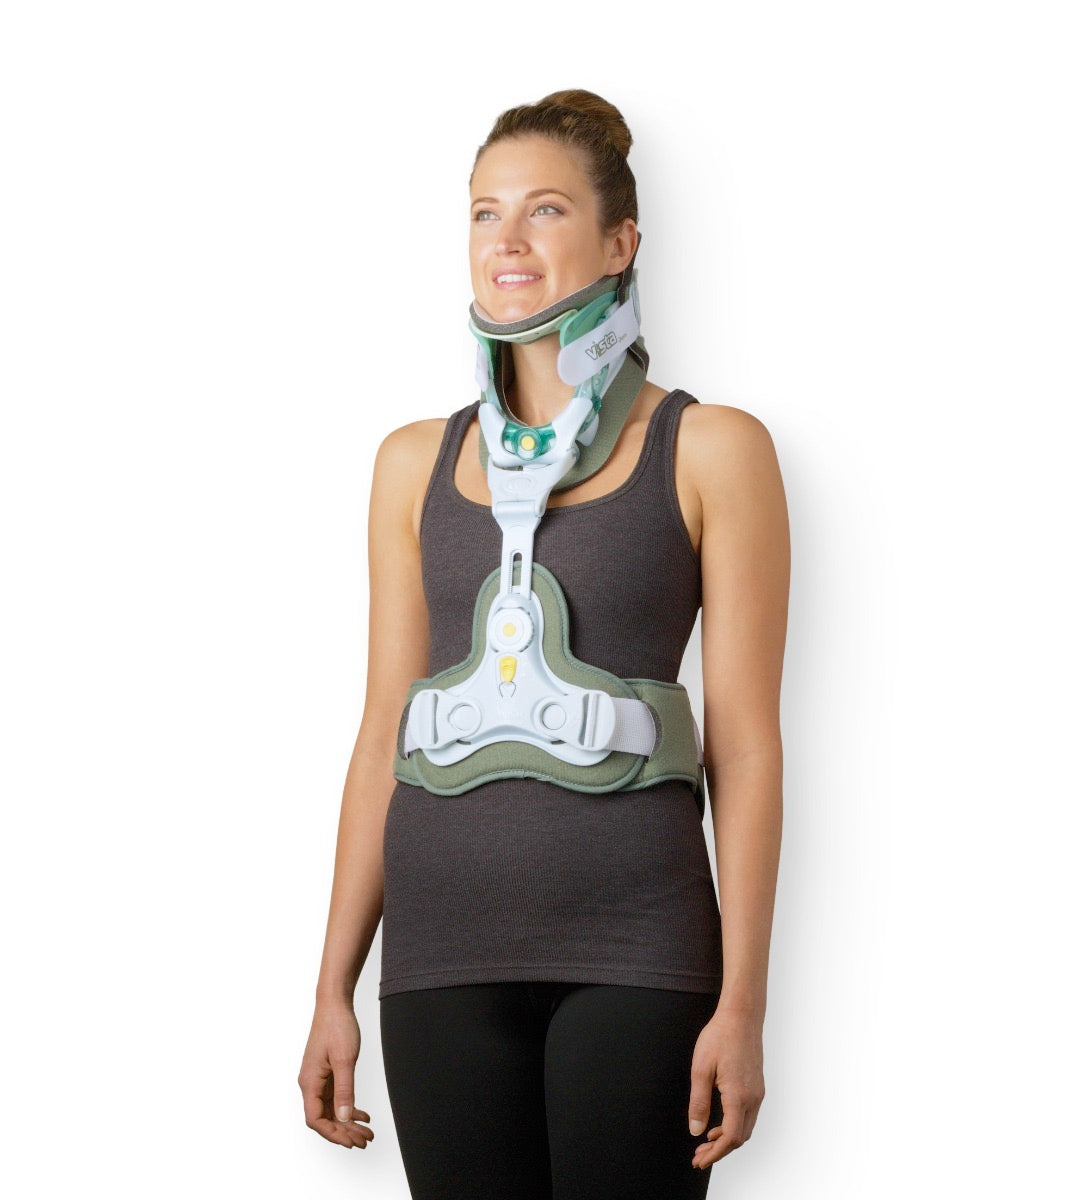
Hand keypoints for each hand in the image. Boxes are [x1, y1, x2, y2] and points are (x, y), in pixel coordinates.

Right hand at [299, 1000, 374, 1148]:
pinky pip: (335, 1098)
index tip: (351, 1141)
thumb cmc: (337, 1027)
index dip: (332, 1134)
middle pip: (324, 1118)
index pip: (315, 1119)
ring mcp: (318, 1079)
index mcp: (309, 1082)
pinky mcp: (326, 1073)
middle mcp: (310, 1083)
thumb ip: (345, 1090)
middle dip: (344, 1132)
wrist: (334, 1004)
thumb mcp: (344, 1059)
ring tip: (367, 1132)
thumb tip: (344, 1118)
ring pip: (331, 1110)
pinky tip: (363, 1114)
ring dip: (348, 1123)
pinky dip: (349, 1107)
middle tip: (365, 1140)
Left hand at [687, 1007, 764, 1169]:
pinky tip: (718, 1123)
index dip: (715, 1154)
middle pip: (740, 1138)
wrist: (741, 1016)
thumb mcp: (701, 1069)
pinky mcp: (757, 1086)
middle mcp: (753, 1098)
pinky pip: (747, 1115)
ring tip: (706, 1142)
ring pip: (745, 1128)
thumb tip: (696, 1130)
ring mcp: (757, 1092)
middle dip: (719, 1151)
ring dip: (727, 1139)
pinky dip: (734, 1126)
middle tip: (698, 1155)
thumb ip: (699, 1102)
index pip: (730, 1138)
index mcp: (739, 1096)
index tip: (700, 1160)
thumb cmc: (720, 1037)